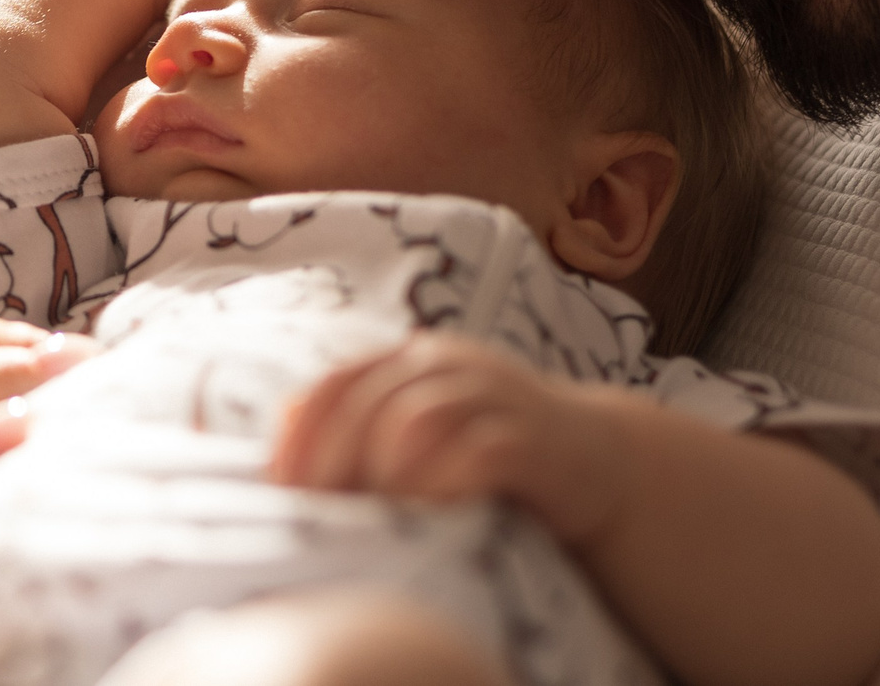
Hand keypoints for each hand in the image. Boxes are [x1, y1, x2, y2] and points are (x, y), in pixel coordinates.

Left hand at [269, 332, 631, 546]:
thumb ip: (363, 438)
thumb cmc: (490, 459)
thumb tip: (281, 474)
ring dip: (385, 472)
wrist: (600, 464)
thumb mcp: (422, 439)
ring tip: (375, 517)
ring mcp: (495, 396)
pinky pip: (480, 453)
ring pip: (417, 418)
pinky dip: (445, 484)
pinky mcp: (536, 438)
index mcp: (410, 362)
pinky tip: (430, 515)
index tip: (280, 488)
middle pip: (368, 401)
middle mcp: (448, 366)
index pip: (334, 384)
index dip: (301, 437)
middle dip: (335, 462)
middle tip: (321, 514)